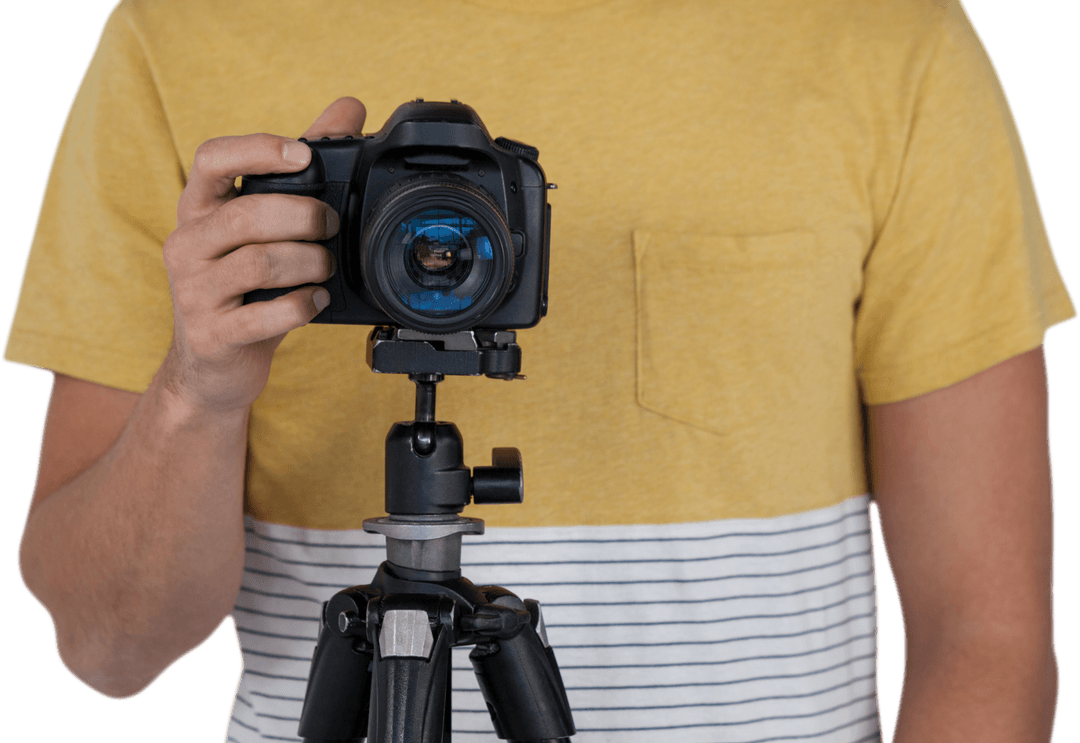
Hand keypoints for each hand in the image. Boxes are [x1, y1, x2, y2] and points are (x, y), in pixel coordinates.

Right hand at [160, 97, 366, 412]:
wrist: (212, 364)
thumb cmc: (246, 288)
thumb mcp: (267, 228)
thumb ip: (302, 170)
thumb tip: (349, 109)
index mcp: (198, 209)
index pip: (212, 159)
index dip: (258, 150)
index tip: (303, 155)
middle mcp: (187, 244)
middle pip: (248, 213)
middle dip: (304, 216)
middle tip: (331, 225)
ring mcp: (194, 291)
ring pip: (261, 262)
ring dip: (309, 261)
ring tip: (325, 267)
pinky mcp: (212, 334)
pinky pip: (266, 313)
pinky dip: (302, 304)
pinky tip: (315, 300)